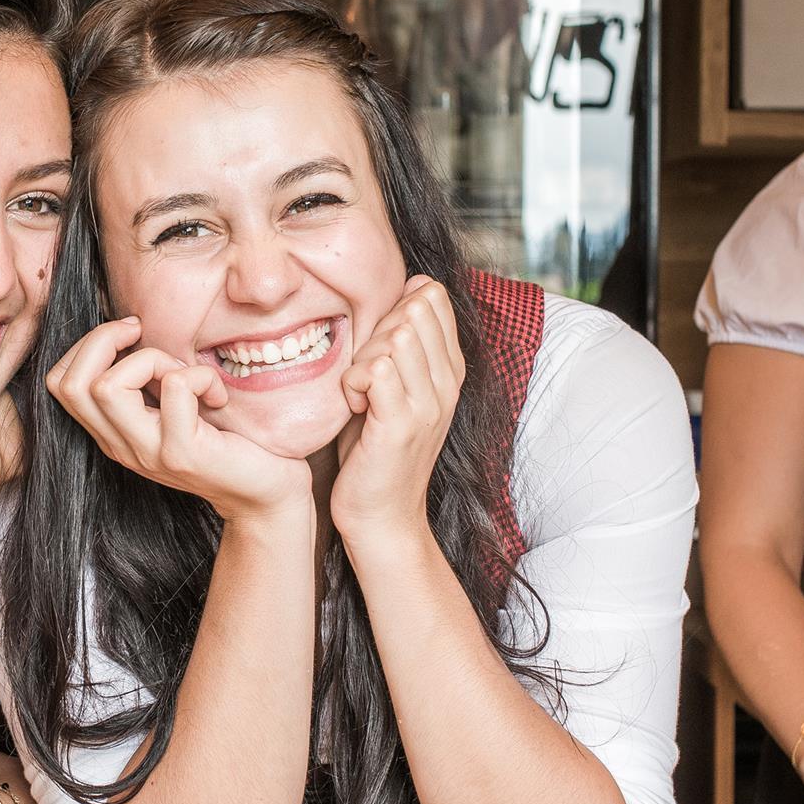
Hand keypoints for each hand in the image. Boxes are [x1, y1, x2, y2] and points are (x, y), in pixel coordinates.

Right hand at [46, 316, 310, 521]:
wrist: (264, 496)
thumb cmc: (226, 442)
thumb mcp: (174, 408)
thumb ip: (148, 382)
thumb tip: (135, 330)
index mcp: (112, 433)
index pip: (59, 383)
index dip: (86, 346)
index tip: (131, 335)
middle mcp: (121, 446)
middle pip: (71, 383)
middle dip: (104, 340)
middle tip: (146, 339)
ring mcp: (148, 453)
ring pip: (109, 386)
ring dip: (153, 360)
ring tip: (188, 375)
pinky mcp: (183, 453)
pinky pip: (174, 388)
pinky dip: (199, 376)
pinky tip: (217, 396)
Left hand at [330, 277, 464, 537]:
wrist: (382, 516)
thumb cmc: (375, 450)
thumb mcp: (396, 387)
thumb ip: (402, 343)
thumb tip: (411, 286)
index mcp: (450, 370)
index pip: (433, 298)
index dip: (394, 309)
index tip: (379, 349)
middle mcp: (447, 384)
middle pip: (413, 311)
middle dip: (376, 332)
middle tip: (365, 374)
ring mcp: (429, 404)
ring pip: (395, 337)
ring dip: (363, 360)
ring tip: (360, 394)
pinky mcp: (402, 424)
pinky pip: (375, 371)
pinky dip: (353, 384)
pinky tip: (355, 408)